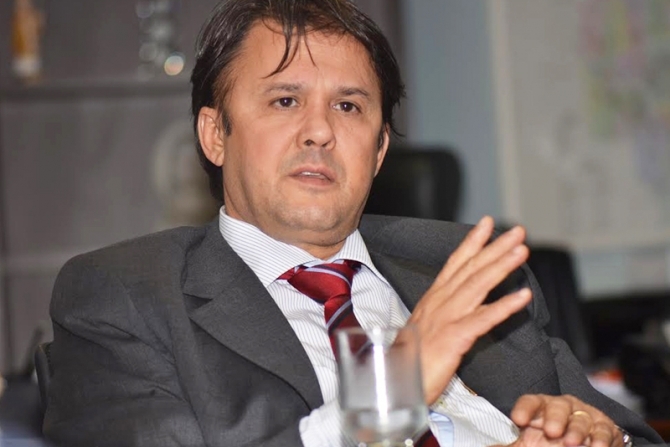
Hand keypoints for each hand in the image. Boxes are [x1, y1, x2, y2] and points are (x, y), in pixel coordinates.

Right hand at [407, 216, 531, 403]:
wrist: (391, 385)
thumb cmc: (410, 361)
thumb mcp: (427, 329)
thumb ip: (443, 314)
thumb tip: (461, 306)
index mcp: (433, 299)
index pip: (455, 264)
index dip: (472, 242)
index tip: (488, 223)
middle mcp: (439, 303)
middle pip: (471, 268)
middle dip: (495, 247)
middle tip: (518, 231)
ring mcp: (445, 319)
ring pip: (477, 286)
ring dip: (502, 266)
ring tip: (522, 252)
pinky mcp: (453, 339)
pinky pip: (483, 319)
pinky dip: (504, 306)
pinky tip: (523, 296)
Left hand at [510, 394, 623, 446]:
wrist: (584, 445)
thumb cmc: (550, 443)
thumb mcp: (529, 444)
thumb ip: (513, 445)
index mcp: (541, 409)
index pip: (530, 402)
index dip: (524, 409)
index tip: (517, 420)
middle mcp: (563, 408)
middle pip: (557, 406)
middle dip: (554, 417)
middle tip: (551, 431)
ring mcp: (585, 416)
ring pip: (580, 418)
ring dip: (576, 430)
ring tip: (571, 443)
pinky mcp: (605, 428)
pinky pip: (604, 430)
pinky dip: (600, 438)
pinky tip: (595, 446)